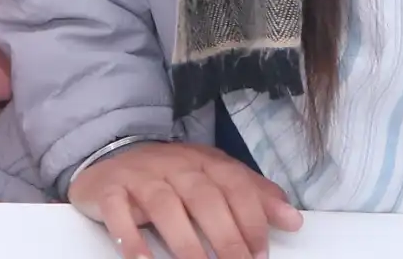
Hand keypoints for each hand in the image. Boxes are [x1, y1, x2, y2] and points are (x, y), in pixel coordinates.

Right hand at [68, 141, 299, 258]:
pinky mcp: (109, 189)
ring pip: (164, 205)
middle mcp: (173, 164)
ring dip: (183, 241)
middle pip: (203, 196)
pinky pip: (118, 212)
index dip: (251, 218)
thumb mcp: (215, 178)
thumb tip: (293, 219)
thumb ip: (254, 197)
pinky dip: (130, 238)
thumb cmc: (171, 175)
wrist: (111, 153)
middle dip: (224, 235)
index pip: (234, 185)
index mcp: (204, 161)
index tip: (260, 253)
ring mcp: (139, 176)